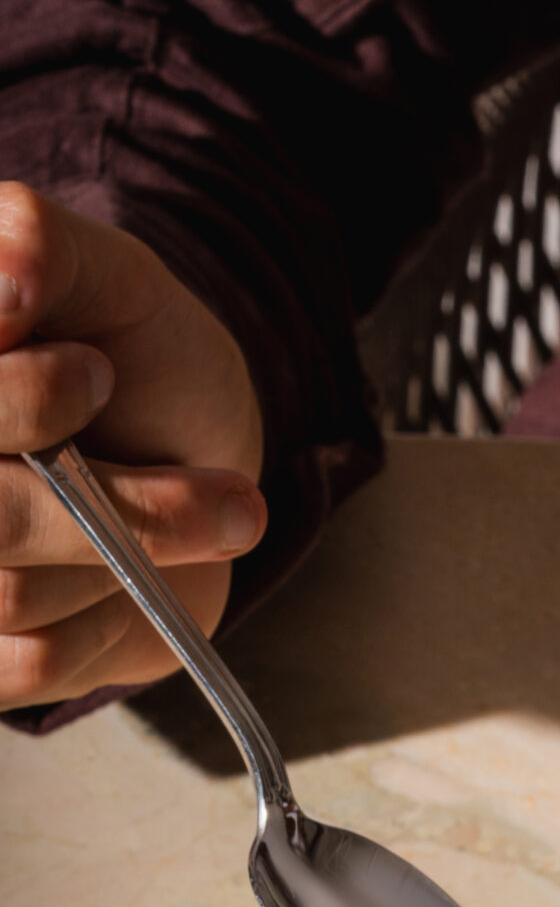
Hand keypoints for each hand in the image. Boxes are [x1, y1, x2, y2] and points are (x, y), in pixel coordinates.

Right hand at [0, 186, 265, 708]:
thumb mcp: (104, 274)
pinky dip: (110, 621)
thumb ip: (44, 244)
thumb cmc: (131, 355)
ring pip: (13, 593)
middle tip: (194, 479)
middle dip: (107, 498)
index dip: (28, 402)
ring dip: (125, 555)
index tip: (94, 372)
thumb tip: (6, 267)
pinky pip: (33, 663)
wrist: (189, 452)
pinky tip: (126, 577)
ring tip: (183, 513)